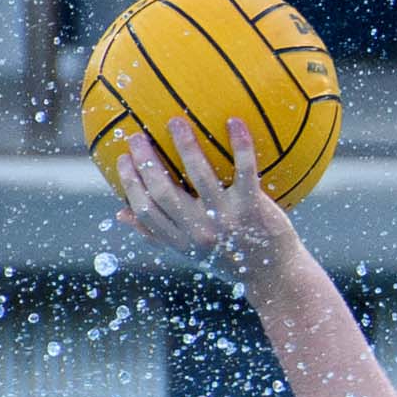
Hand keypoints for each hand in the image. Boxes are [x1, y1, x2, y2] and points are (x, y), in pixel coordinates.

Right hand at [112, 117, 298, 283]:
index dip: (130, 183)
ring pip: (200, 175)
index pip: (145, 209)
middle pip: (163, 191)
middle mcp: (200, 230)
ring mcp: (227, 218)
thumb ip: (157, 234)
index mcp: (181, 240)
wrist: (276, 275)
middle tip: (138, 135)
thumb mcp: (191, 252)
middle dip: (146, 161)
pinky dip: (241, 145)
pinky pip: (245, 171)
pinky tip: (235, 121)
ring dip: (185, 145)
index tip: (122, 158)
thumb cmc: (231, 258)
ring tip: (175, 121)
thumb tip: (120, 213)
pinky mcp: (254, 207)